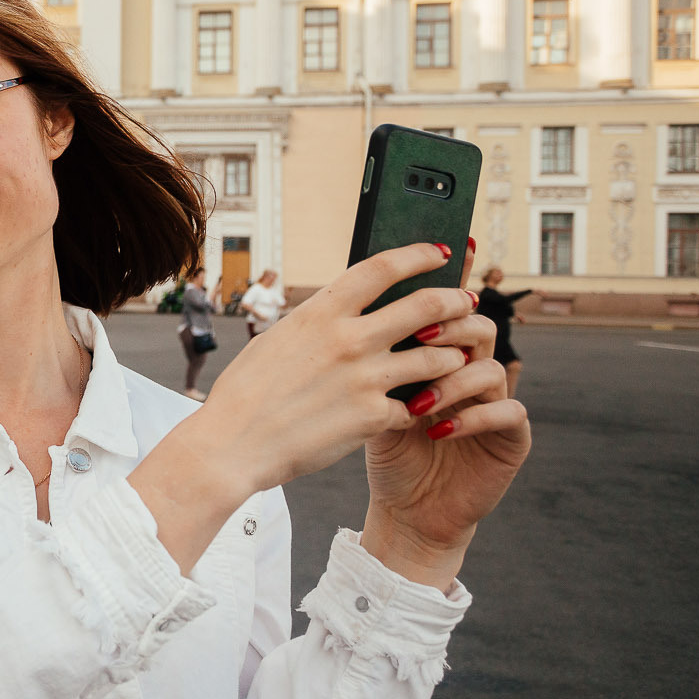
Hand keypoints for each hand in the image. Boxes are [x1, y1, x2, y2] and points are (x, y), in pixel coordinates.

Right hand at [163, 243, 482, 499]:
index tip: (441, 253)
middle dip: (455, 300)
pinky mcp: (373, 418)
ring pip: (438, 357)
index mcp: (322, 313)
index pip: (383, 267)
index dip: (419, 255)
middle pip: (426, 306)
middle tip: (466, 302)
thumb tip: (345, 308)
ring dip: (455, 355)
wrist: (232, 445)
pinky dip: (422, 406)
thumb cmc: (245, 392)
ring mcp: (366, 379)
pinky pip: (415, 407)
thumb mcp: (278, 339)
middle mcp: (350, 339)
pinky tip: (423, 408)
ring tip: (458, 356)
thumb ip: (318, 322)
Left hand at [362, 244, 529, 585]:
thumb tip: (345, 312)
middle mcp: (470, 372)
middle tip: (418, 337)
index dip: (451, 280)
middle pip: (478, 326)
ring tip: (417, 402)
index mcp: (438, 355)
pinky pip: (509, 411)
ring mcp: (494, 403)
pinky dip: (473, 417)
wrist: (404, 510)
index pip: (446, 309)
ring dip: (453, 380)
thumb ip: (369, 359)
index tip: (444, 253)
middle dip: (450, 327)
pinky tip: (438, 430)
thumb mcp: (366, 398)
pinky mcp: (511, 438)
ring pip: (493, 367)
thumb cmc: (382, 450)